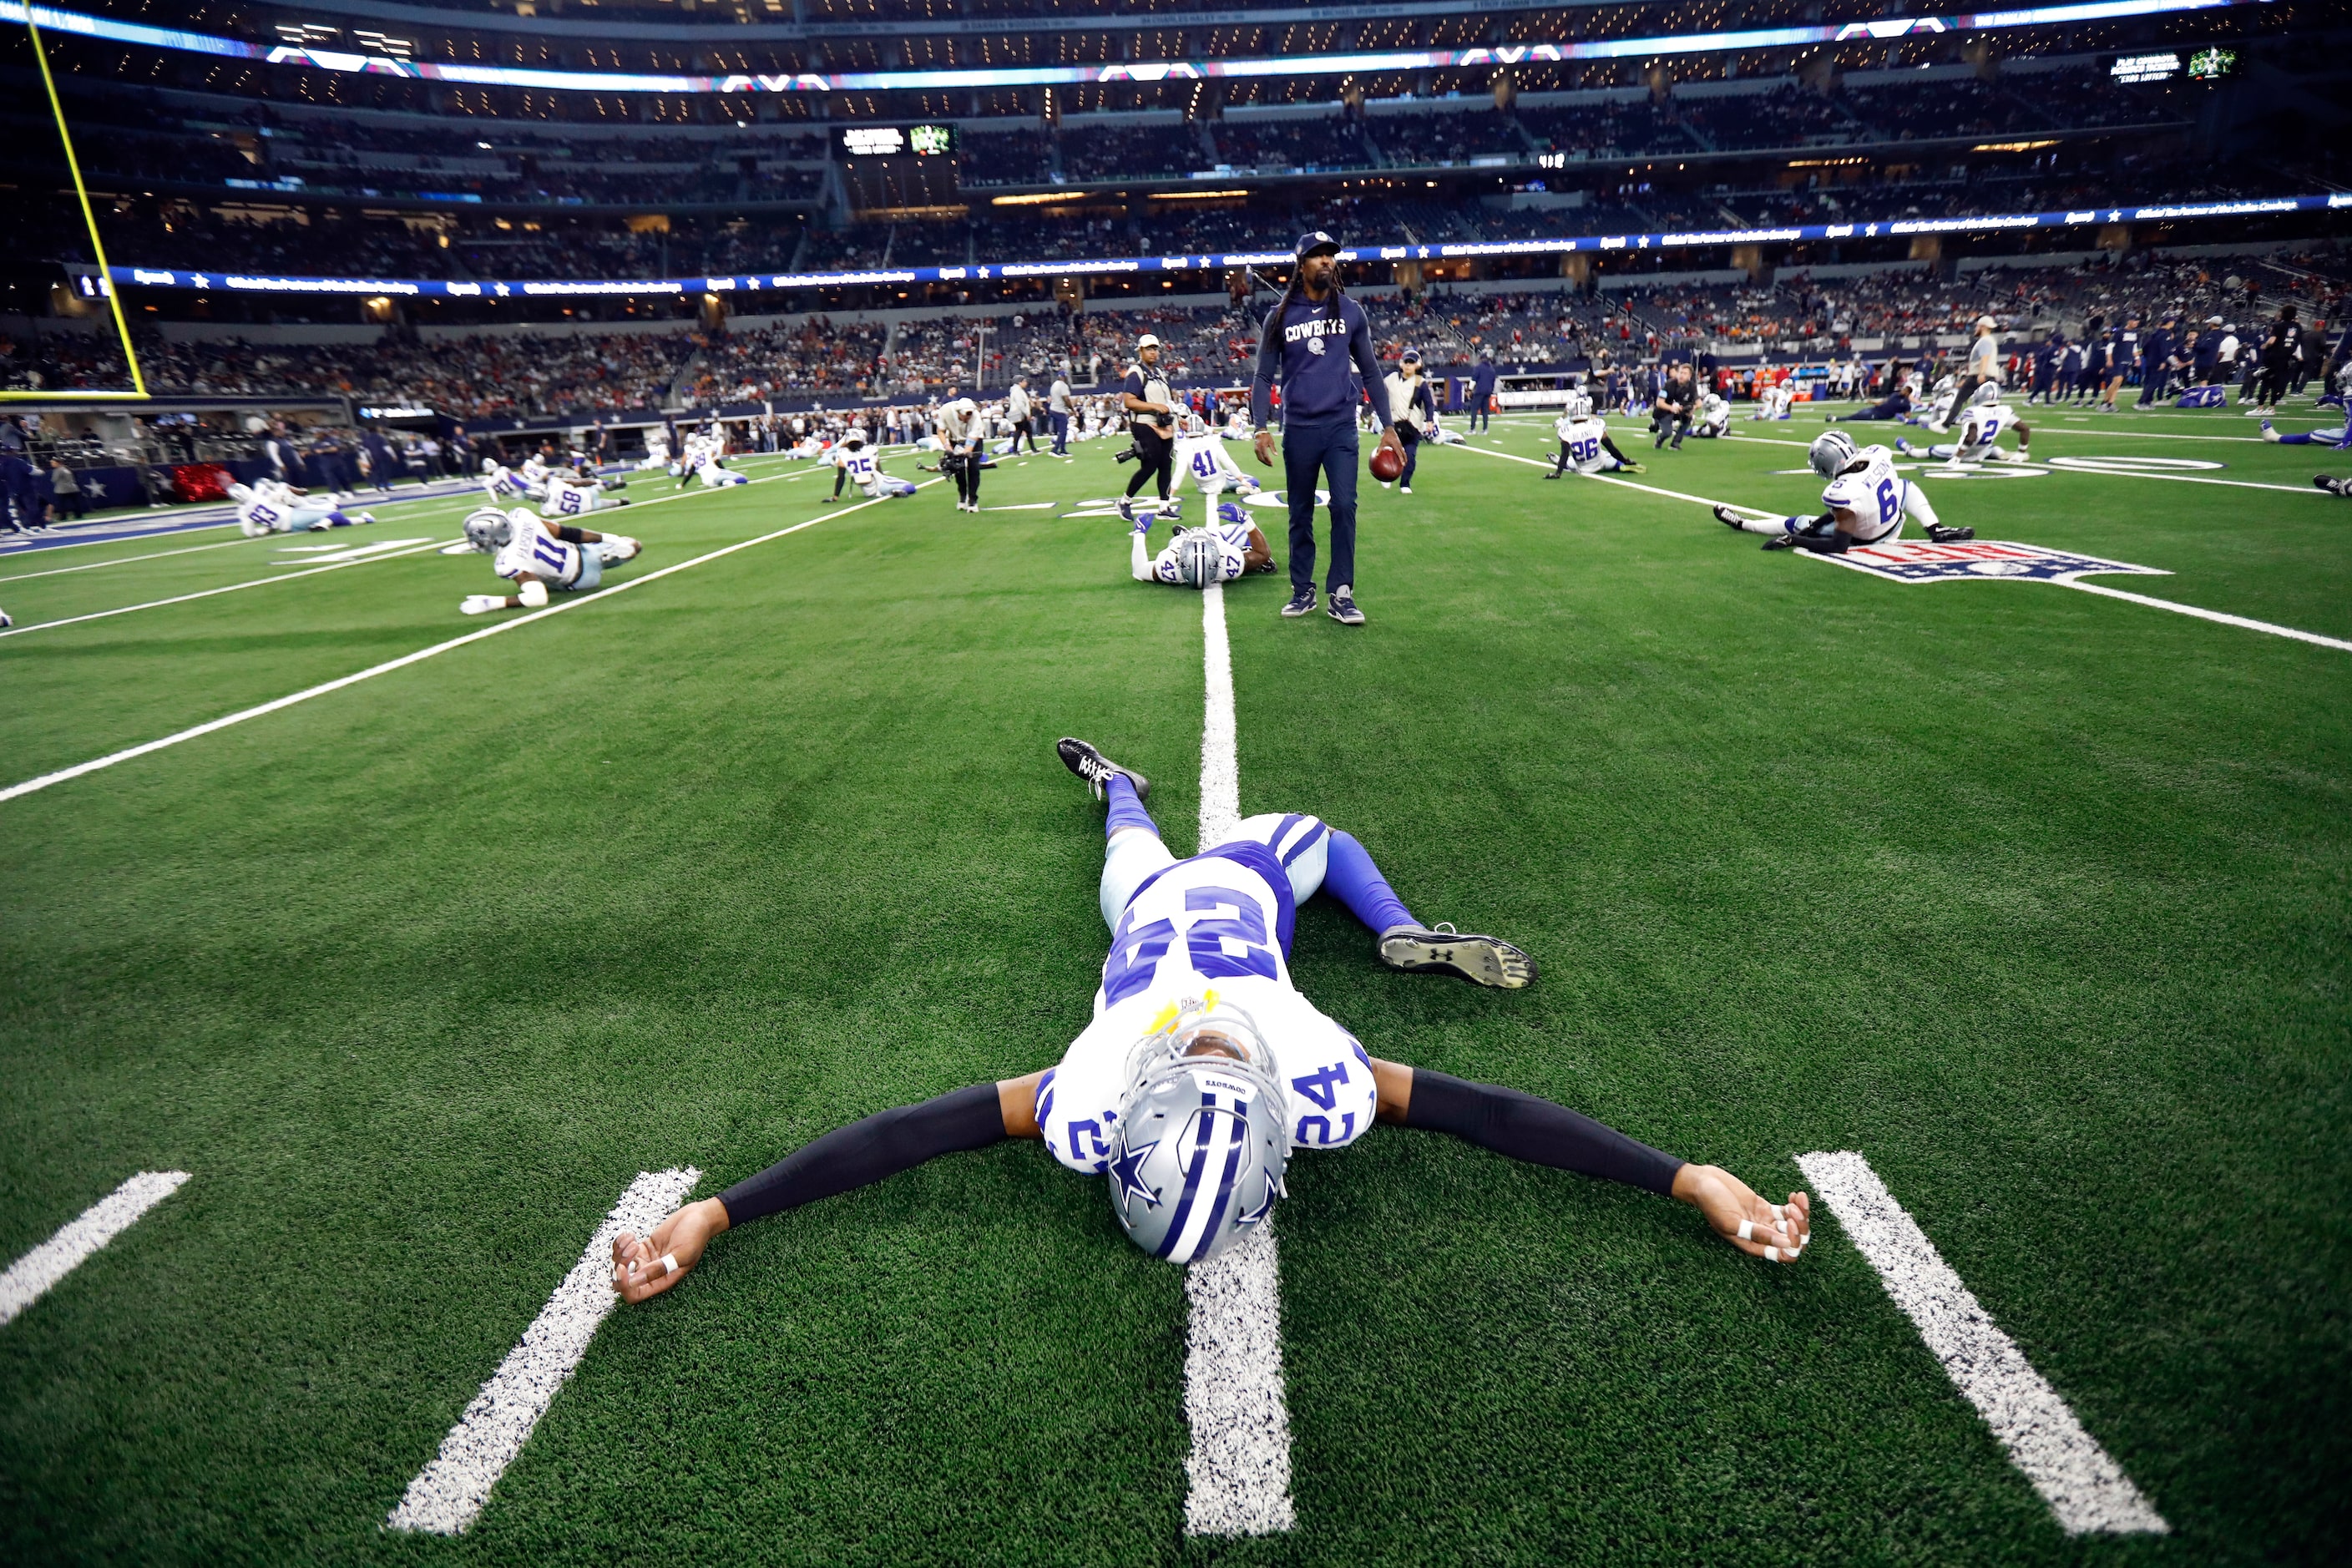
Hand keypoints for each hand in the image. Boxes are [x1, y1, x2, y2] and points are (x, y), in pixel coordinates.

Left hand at [612, 1196, 729, 1302]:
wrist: (699, 1217)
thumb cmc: (695, 1236)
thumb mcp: (680, 1254)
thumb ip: (658, 1269)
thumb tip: (635, 1281)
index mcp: (661, 1281)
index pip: (635, 1294)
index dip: (625, 1285)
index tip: (624, 1268)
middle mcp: (651, 1274)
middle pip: (624, 1280)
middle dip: (621, 1265)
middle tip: (632, 1247)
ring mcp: (646, 1260)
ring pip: (620, 1263)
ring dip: (620, 1251)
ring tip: (632, 1239)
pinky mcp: (643, 1247)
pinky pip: (623, 1250)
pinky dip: (621, 1242)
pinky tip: (630, 1235)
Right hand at [1253, 430, 1275, 467]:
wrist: (1260, 433)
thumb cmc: (1266, 437)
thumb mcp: (1271, 442)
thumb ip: (1273, 449)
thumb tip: (1276, 455)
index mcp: (1263, 446)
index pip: (1265, 456)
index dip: (1269, 460)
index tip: (1272, 463)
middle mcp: (1258, 449)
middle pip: (1262, 458)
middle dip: (1266, 462)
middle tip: (1271, 465)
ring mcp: (1256, 450)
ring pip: (1259, 458)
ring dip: (1264, 462)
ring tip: (1268, 464)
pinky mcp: (1255, 450)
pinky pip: (1258, 456)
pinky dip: (1261, 459)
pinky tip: (1265, 461)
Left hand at [1375, 426, 1402, 465]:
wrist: (1390, 430)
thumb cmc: (1385, 436)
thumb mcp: (1382, 442)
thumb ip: (1379, 449)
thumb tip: (1376, 455)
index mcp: (1395, 445)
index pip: (1399, 454)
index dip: (1401, 459)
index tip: (1402, 464)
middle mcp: (1399, 445)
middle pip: (1403, 454)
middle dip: (1405, 459)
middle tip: (1404, 465)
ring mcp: (1400, 444)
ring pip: (1404, 452)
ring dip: (1404, 457)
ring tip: (1404, 462)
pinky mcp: (1400, 443)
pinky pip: (1402, 450)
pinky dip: (1402, 454)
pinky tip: (1400, 456)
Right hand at [1672, 1164, 1810, 1262]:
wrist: (1703, 1182)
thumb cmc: (1712, 1203)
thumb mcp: (1732, 1221)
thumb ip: (1757, 1233)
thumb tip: (1784, 1244)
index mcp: (1753, 1245)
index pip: (1783, 1254)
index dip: (1792, 1243)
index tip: (1789, 1224)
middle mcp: (1761, 1237)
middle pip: (1792, 1241)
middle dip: (1800, 1228)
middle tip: (1795, 1210)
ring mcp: (1764, 1222)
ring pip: (1793, 1226)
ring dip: (1800, 1214)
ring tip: (1797, 1199)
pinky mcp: (1764, 1208)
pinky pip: (1787, 1212)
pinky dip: (1795, 1205)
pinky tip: (1794, 1195)